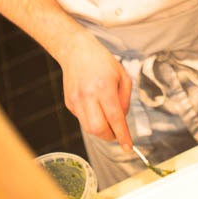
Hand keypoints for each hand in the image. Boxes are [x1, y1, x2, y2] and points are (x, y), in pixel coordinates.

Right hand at [58, 32, 133, 150]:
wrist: (76, 51)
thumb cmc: (102, 61)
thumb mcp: (122, 76)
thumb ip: (125, 99)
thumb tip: (121, 119)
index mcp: (104, 88)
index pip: (115, 118)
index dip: (123, 135)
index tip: (128, 147)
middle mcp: (88, 96)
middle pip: (98, 129)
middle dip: (110, 136)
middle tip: (118, 132)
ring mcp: (76, 101)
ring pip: (89, 129)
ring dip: (101, 130)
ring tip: (107, 119)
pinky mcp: (69, 103)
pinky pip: (83, 120)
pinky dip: (92, 119)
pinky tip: (95, 106)